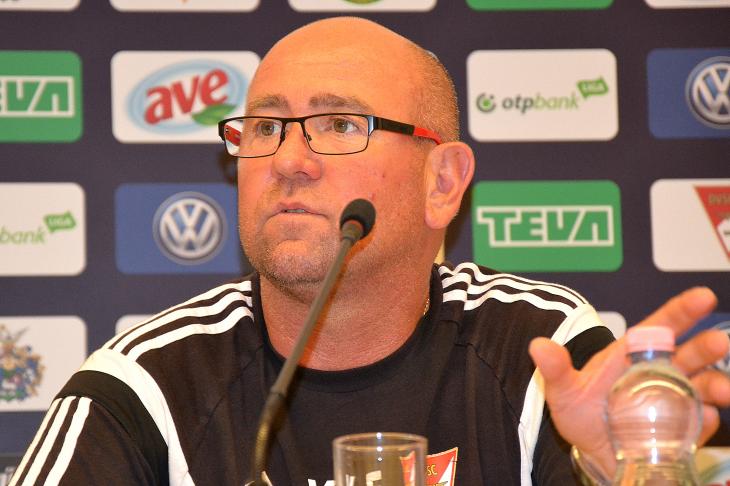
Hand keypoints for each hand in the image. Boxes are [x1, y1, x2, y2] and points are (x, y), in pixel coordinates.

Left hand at [528, 287, 729, 476]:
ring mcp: (674, 399)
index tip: (703, 297)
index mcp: (632, 354)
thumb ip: (555, 369)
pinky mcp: (682, 429)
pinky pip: (699, 424)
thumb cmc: (580, 413)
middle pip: (690, 354)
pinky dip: (704, 422)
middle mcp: (659, 372)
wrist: (590, 452)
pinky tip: (704, 420)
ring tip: (724, 391)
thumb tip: (536, 346)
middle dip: (707, 346)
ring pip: (704, 387)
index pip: (660, 326)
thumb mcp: (563, 391)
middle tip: (720, 342)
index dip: (681, 310)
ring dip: (717, 386)